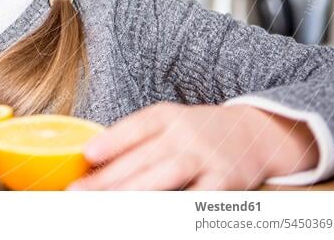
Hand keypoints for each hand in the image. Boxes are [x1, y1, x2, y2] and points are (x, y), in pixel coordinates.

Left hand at [67, 102, 318, 189]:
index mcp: (165, 117)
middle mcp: (185, 134)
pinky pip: (196, 199)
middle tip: (81, 194)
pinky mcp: (224, 182)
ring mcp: (205, 158)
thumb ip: (133, 141)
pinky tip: (156, 215)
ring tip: (108, 206)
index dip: (111, 141)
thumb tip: (89, 164)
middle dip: (109, 179)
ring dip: (135, 194)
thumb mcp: (166, 125)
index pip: (135, 127)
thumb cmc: (193, 133)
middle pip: (143, 158)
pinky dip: (176, 209)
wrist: (253, 133)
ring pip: (166, 176)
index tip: (86, 155)